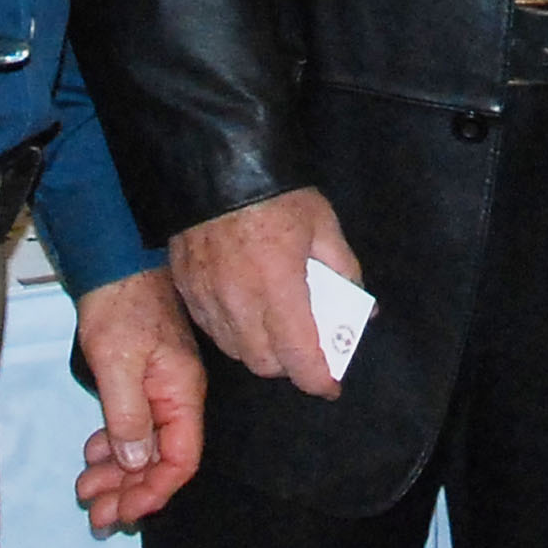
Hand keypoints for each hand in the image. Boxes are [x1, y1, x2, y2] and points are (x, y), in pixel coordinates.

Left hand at [71, 267, 206, 533]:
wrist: (113, 263)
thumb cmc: (119, 307)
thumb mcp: (118, 363)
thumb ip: (128, 415)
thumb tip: (135, 461)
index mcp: (181, 394)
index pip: (181, 459)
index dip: (154, 490)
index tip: (125, 511)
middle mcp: (176, 397)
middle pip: (160, 460)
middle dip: (129, 491)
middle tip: (96, 516)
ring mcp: (158, 390)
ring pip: (143, 446)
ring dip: (117, 474)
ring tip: (86, 493)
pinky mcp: (140, 381)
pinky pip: (132, 426)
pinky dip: (113, 446)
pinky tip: (94, 455)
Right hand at [164, 188, 363, 398]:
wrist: (214, 163)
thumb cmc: (275, 192)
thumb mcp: (323, 225)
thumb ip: (344, 271)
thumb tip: (360, 311)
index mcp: (278, 285)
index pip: (298, 356)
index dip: (318, 379)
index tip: (330, 385)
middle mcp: (239, 301)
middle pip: (266, 363)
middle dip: (290, 365)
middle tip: (305, 348)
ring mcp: (208, 298)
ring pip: (237, 352)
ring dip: (260, 351)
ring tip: (275, 329)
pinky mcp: (187, 289)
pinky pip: (212, 330)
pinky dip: (233, 333)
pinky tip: (245, 313)